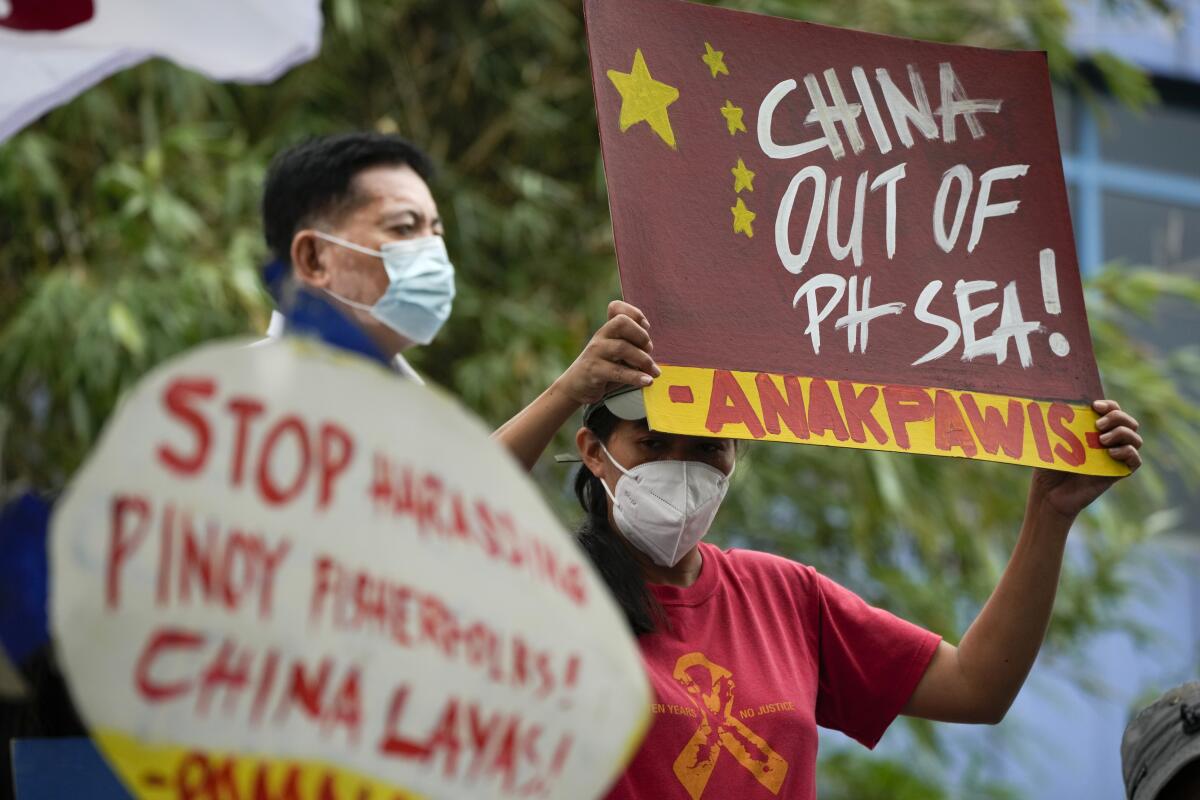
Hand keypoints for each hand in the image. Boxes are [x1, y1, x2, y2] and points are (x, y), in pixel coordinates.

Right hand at [554, 300, 659, 405]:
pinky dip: (635, 377)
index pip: (616, 308)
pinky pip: (617, 371)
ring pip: (622, 347)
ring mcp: (595, 352)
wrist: (576, 388)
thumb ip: (633, 346)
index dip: (635, 313)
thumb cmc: (604, 370)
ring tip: (653, 371)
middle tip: (648, 350)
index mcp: (607, 330)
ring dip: (643, 360)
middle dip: (641, 336)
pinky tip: (647, 381)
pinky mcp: (594, 371)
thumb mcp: (618, 355)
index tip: (646, 326)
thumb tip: (649, 346)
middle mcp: (600, 337)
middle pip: (622, 322)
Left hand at [1031, 400, 1142, 519]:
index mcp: (1096, 429)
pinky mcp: (1119, 473)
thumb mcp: (1054, 440)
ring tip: (1101, 440)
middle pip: (1130, 422)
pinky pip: (1135, 461)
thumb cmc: (1051, 464)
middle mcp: (1110, 441)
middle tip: (1098, 425)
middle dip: (1117, 418)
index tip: (1095, 406)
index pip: (1114, 410)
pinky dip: (1127, 453)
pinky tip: (1110, 453)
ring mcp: (1116, 457)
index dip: (1109, 405)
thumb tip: (1058, 402)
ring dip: (1122, 434)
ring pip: (1136, 439)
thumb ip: (1061, 423)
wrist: (1050, 492)